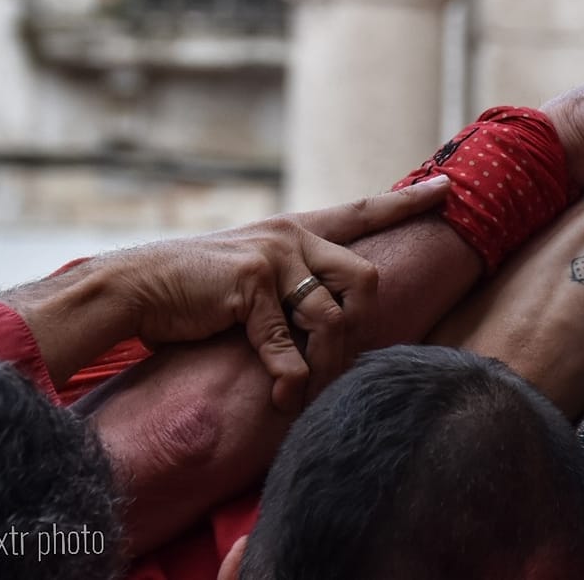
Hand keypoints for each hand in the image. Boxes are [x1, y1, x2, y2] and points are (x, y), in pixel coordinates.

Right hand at [111, 180, 449, 409]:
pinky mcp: (251, 285)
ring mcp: (274, 257)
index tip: (448, 188)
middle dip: (361, 325)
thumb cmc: (195, 291)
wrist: (135, 287)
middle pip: (365, 277)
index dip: (406, 202)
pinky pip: (289, 344)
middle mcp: (291, 236)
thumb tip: (337, 322)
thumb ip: (296, 290)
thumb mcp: (255, 280)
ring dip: (326, 363)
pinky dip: (290, 377)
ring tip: (305, 389)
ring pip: (333, 316)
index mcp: (296, 230)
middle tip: (337, 360)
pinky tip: (283, 394)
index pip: (362, 211)